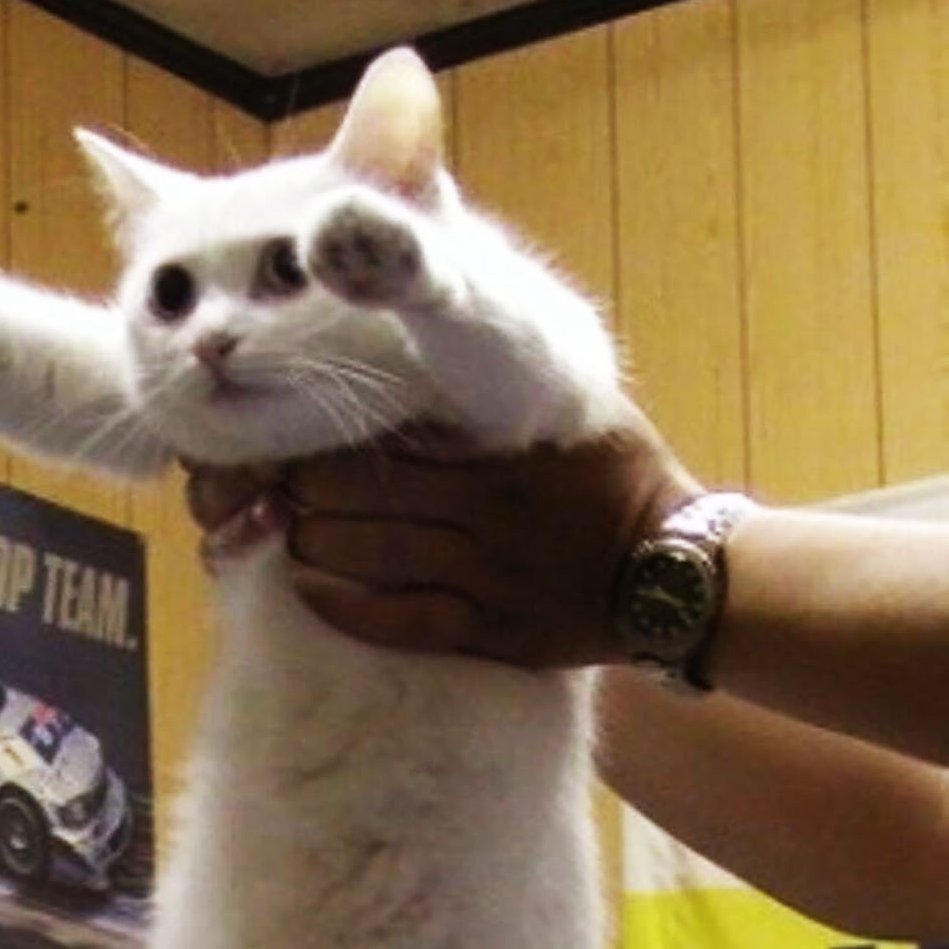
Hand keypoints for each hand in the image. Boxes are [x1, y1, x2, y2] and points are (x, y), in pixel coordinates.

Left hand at [183, 406, 702, 668]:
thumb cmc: (623, 474)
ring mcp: (486, 582)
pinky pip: (402, 622)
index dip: (331, 443)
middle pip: (369, 503)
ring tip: (285, 527)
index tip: (293, 430)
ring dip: (315, 544)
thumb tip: (451, 315)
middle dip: (309, 492)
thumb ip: (510, 380)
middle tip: (272, 481)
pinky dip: (347, 605)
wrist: (676, 573)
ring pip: (375, 560)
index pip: (393, 445)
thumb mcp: (578, 405)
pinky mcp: (490, 633)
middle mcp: (488, 521)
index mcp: (503, 459)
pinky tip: (308, 587)